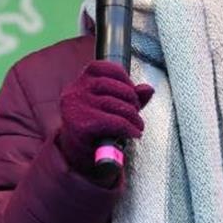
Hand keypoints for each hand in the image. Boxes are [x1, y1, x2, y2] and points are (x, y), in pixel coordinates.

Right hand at [56, 60, 153, 177]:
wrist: (77, 154)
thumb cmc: (96, 127)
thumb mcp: (112, 107)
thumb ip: (130, 95)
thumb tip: (148, 89)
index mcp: (79, 82)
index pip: (101, 67)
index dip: (122, 76)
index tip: (132, 90)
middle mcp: (74, 92)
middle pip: (109, 86)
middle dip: (130, 98)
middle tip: (137, 112)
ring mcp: (75, 108)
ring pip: (112, 104)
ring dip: (132, 115)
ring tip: (138, 125)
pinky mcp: (80, 125)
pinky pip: (112, 122)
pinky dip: (128, 127)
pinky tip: (133, 133)